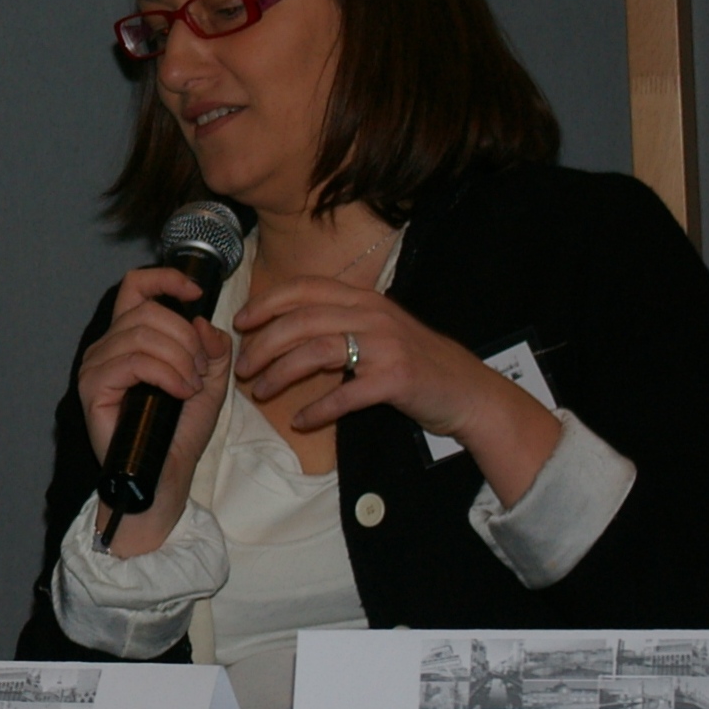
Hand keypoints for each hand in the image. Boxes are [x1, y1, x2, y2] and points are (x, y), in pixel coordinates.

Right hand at [79, 266, 231, 553]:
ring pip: (143, 335)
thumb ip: (213, 346)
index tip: (194, 292)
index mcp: (131, 336)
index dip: (165, 278)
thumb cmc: (181, 429)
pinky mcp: (94, 388)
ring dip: (180, 359)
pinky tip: (181, 392)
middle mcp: (109, 345)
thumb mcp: (211, 378)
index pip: (136, 286)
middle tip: (201, 369)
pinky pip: (134, 362)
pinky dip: (166, 374)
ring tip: (192, 386)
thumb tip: (201, 320)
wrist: (168, 473)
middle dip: (186, 337)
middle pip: (148, 311)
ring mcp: (97, 365)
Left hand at [233, 276, 558, 506]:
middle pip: (302, 320)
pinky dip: (318, 409)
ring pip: (316, 352)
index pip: (305, 288)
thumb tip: (287, 327)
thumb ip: (340, 322)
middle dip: (264, 343)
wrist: (467, 390)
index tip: (241, 322)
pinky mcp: (395, 380)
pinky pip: (346, 395)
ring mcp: (385, 346)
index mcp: (364, 299)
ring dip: (280, 373)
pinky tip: (300, 420)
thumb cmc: (416, 361)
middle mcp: (373, 315)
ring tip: (260, 391)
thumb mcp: (379, 329)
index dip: (268, 302)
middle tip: (242, 367)